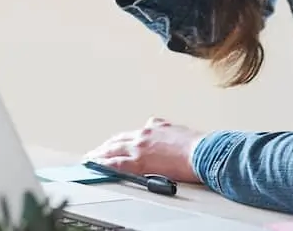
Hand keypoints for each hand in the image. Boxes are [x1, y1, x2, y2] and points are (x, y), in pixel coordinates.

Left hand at [83, 117, 204, 183]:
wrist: (202, 151)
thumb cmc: (196, 145)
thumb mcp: (178, 130)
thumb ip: (165, 129)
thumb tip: (159, 127)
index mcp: (154, 127)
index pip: (130, 134)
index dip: (118, 140)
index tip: (112, 144)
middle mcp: (144, 134)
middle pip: (118, 140)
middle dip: (105, 147)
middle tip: (95, 152)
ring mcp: (140, 147)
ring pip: (113, 150)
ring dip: (100, 155)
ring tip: (90, 159)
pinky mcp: (140, 161)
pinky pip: (117, 163)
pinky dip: (104, 164)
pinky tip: (97, 166)